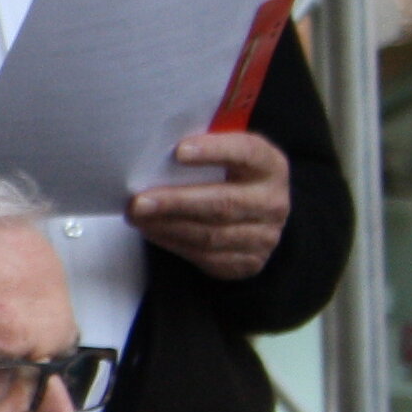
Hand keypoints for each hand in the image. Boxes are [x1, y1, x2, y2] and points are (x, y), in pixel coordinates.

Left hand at [128, 130, 289, 280]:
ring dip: (168, 226)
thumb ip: (199, 150)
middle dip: (176, 202)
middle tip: (139, 201)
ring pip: (211, 235)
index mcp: (270, 166)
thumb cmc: (225, 178)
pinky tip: (152, 231)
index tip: (179, 151)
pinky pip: (207, 256)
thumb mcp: (222, 157)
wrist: (251, 217)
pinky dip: (173, 243)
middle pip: (224, 203)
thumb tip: (153, 150)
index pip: (246, 153)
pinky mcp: (249, 262)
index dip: (214, 151)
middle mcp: (273, 202)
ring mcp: (265, 235)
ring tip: (137, 217)